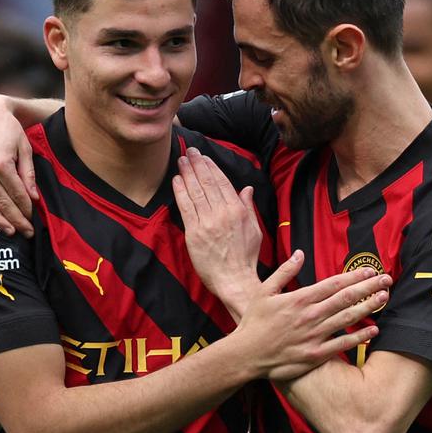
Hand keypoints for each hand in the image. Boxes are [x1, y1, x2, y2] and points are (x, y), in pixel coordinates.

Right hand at [0, 94, 36, 237]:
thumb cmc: (9, 130)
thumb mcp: (24, 148)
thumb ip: (28, 174)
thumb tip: (33, 199)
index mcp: (2, 163)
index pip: (16, 195)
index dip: (26, 210)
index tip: (33, 221)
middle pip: (1, 202)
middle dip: (16, 220)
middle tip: (26, 232)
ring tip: (9, 231)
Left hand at [172, 147, 262, 314]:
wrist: (235, 280)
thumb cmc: (246, 257)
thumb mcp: (254, 230)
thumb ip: (248, 207)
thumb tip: (247, 189)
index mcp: (238, 211)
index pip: (222, 182)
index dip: (211, 167)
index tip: (204, 157)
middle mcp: (222, 214)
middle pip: (207, 183)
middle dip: (197, 165)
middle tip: (190, 151)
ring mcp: (207, 223)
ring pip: (195, 192)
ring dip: (187, 174)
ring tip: (181, 161)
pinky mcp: (194, 233)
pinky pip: (186, 207)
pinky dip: (180, 192)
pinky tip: (177, 180)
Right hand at [231, 251, 392, 381]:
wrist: (246, 355)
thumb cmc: (254, 322)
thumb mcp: (264, 291)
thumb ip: (284, 272)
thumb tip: (299, 254)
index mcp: (299, 299)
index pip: (334, 283)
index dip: (355, 276)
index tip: (370, 270)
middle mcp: (310, 315)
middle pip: (346, 298)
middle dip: (369, 287)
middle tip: (387, 280)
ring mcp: (314, 336)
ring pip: (347, 318)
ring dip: (369, 307)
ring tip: (384, 298)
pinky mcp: (315, 355)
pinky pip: (342, 344)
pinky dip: (359, 337)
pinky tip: (373, 331)